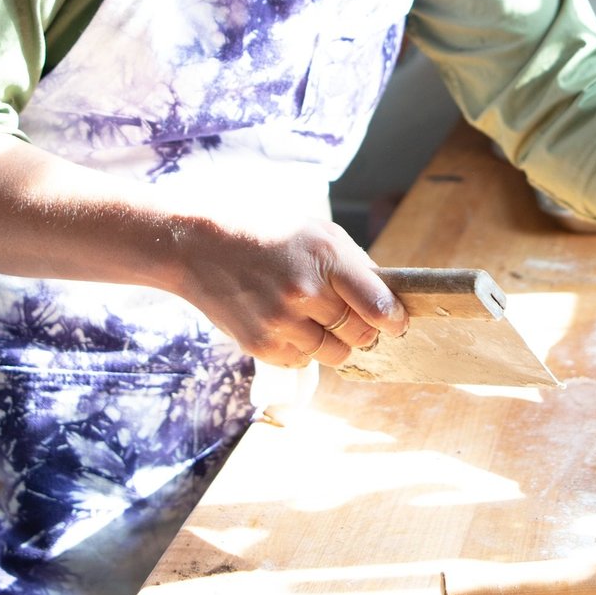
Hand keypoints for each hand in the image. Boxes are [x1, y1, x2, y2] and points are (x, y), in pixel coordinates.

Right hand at [175, 215, 407, 368]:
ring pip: (334, 354)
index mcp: (326, 258)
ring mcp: (281, 322)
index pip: (378, 306)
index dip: (394, 320)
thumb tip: (388, 300)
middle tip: (348, 315)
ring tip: (311, 315)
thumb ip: (355, 266)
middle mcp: (305, 292)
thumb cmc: (266, 233)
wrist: (199, 246)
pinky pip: (302, 361)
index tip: (396, 323)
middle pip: (361, 336)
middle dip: (363, 329)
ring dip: (332, 341)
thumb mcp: (318, 233)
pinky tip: (284, 321)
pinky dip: (302, 348)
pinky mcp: (261, 345)